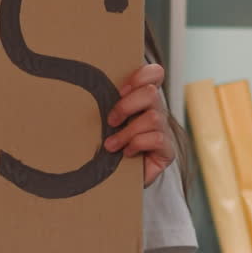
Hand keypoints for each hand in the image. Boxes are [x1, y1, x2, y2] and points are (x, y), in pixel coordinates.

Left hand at [103, 62, 174, 187]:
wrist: (117, 180)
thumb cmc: (108, 146)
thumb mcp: (106, 122)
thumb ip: (105, 105)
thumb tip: (84, 89)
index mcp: (143, 99)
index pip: (155, 73)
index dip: (140, 76)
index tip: (120, 90)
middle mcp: (157, 111)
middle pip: (151, 92)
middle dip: (126, 106)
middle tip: (110, 121)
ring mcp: (164, 130)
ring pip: (152, 117)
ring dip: (127, 132)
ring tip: (111, 145)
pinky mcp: (167, 150)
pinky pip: (157, 138)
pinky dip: (138, 144)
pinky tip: (127, 153)